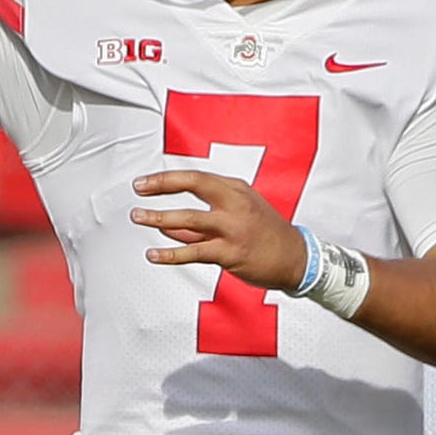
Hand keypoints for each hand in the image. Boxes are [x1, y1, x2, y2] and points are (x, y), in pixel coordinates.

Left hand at [133, 170, 311, 293]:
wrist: (296, 258)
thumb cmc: (265, 234)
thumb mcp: (242, 211)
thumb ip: (207, 215)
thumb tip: (169, 224)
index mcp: (236, 189)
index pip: (196, 177)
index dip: (168, 178)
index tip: (145, 182)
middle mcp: (235, 204)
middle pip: (193, 186)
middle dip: (162, 185)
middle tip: (139, 189)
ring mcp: (233, 228)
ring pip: (190, 219)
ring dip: (159, 217)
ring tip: (139, 216)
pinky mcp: (231, 253)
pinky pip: (194, 252)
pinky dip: (171, 254)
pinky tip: (153, 255)